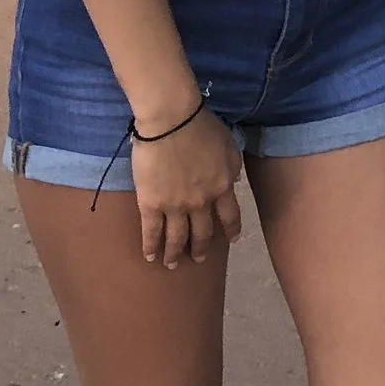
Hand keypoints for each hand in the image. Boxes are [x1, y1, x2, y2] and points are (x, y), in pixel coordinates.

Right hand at [132, 105, 245, 269]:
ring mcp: (175, 206)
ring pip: (176, 238)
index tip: (231, 241)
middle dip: (200, 248)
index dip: (231, 230)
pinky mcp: (151, 204)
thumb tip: (234, 183)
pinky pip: (151, 232)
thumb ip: (233, 167)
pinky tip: (150, 256)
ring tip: (172, 264)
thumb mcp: (229, 145)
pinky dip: (151, 247)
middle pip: (202, 232)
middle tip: (197, 259)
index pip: (230, 216)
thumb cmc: (201, 126)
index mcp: (222, 186)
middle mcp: (201, 202)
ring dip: (175, 253)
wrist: (171, 121)